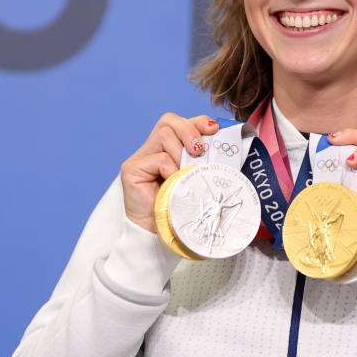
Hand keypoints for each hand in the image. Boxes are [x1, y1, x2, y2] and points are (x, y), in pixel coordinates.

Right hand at [120, 113, 218, 232]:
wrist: (162, 235)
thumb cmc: (181, 208)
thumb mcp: (197, 178)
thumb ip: (204, 161)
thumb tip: (225, 146)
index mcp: (168, 148)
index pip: (179, 123)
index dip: (197, 122)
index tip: (214, 130)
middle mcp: (151, 149)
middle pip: (169, 121)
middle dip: (190, 131)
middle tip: (200, 150)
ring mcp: (140, 158)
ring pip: (164, 135)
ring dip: (181, 153)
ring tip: (186, 173)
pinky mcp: (131, 169)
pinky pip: (159, 158)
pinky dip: (172, 170)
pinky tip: (174, 183)